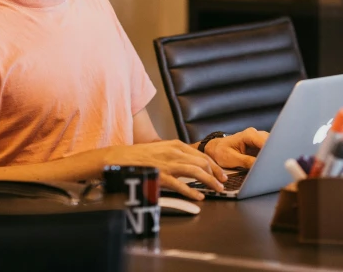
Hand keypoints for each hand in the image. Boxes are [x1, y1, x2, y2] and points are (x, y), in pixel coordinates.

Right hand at [105, 140, 226, 199]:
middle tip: (223, 183)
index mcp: (175, 145)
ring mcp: (167, 164)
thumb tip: (191, 163)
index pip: (201, 154)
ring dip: (210, 181)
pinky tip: (199, 197)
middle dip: (216, 173)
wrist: (119, 158)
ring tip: (218, 189)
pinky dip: (192, 192)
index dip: (214, 165)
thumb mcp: (160, 149)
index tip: (221, 173)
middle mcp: (174, 152)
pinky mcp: (160, 175)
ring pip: (196, 171)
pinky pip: (181, 185)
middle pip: (203, 162)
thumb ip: (175, 154)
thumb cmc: (139, 156)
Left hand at [204, 128, 268, 168]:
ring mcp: (258, 139)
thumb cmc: (221, 152)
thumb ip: (247, 161)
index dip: (271, 153)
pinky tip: (268, 165)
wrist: (216, 149)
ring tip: (271, 167)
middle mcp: (255, 134)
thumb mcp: (232, 159)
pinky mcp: (259, 145)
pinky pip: (267, 150)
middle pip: (271, 143)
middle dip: (273, 154)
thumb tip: (260, 166)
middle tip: (273, 167)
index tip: (274, 162)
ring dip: (271, 156)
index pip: (265, 142)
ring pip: (271, 146)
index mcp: (248, 135)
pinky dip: (268, 157)